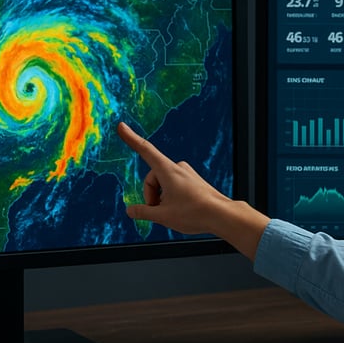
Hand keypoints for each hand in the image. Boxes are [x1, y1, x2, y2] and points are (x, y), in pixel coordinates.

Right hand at [116, 121, 269, 258]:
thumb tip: (130, 211)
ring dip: (162, 199)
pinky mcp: (193, 179)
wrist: (222, 215)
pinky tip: (183, 210)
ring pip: (163, 185)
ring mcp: (186, 173)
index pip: (144, 150)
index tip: (121, 126)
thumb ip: (143, 212)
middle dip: (152, 197)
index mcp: (167, 170)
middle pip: (152, 180)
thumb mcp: (162, 216)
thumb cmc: (194, 213)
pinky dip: (173, 198)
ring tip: (175, 213)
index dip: (131, 138)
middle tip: (161, 213)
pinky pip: (174, 187)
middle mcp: (177, 167)